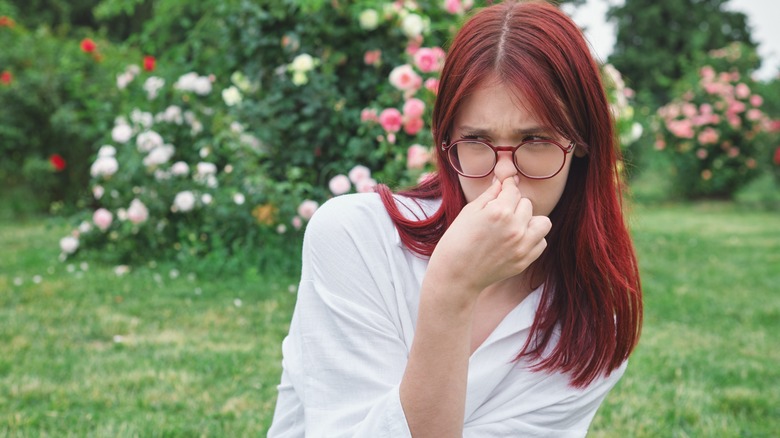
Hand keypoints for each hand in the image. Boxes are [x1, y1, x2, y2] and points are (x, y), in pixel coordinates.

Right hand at [428, 177, 551, 296]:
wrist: (455, 275)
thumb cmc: (457, 240)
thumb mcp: (469, 211)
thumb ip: (490, 194)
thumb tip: (504, 181)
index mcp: (499, 212)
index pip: (513, 190)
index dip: (506, 187)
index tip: (504, 187)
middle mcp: (515, 228)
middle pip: (527, 204)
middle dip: (515, 204)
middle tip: (500, 212)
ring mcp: (522, 246)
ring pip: (542, 222)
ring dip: (530, 220)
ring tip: (515, 225)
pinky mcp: (524, 261)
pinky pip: (541, 242)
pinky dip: (532, 238)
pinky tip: (516, 239)